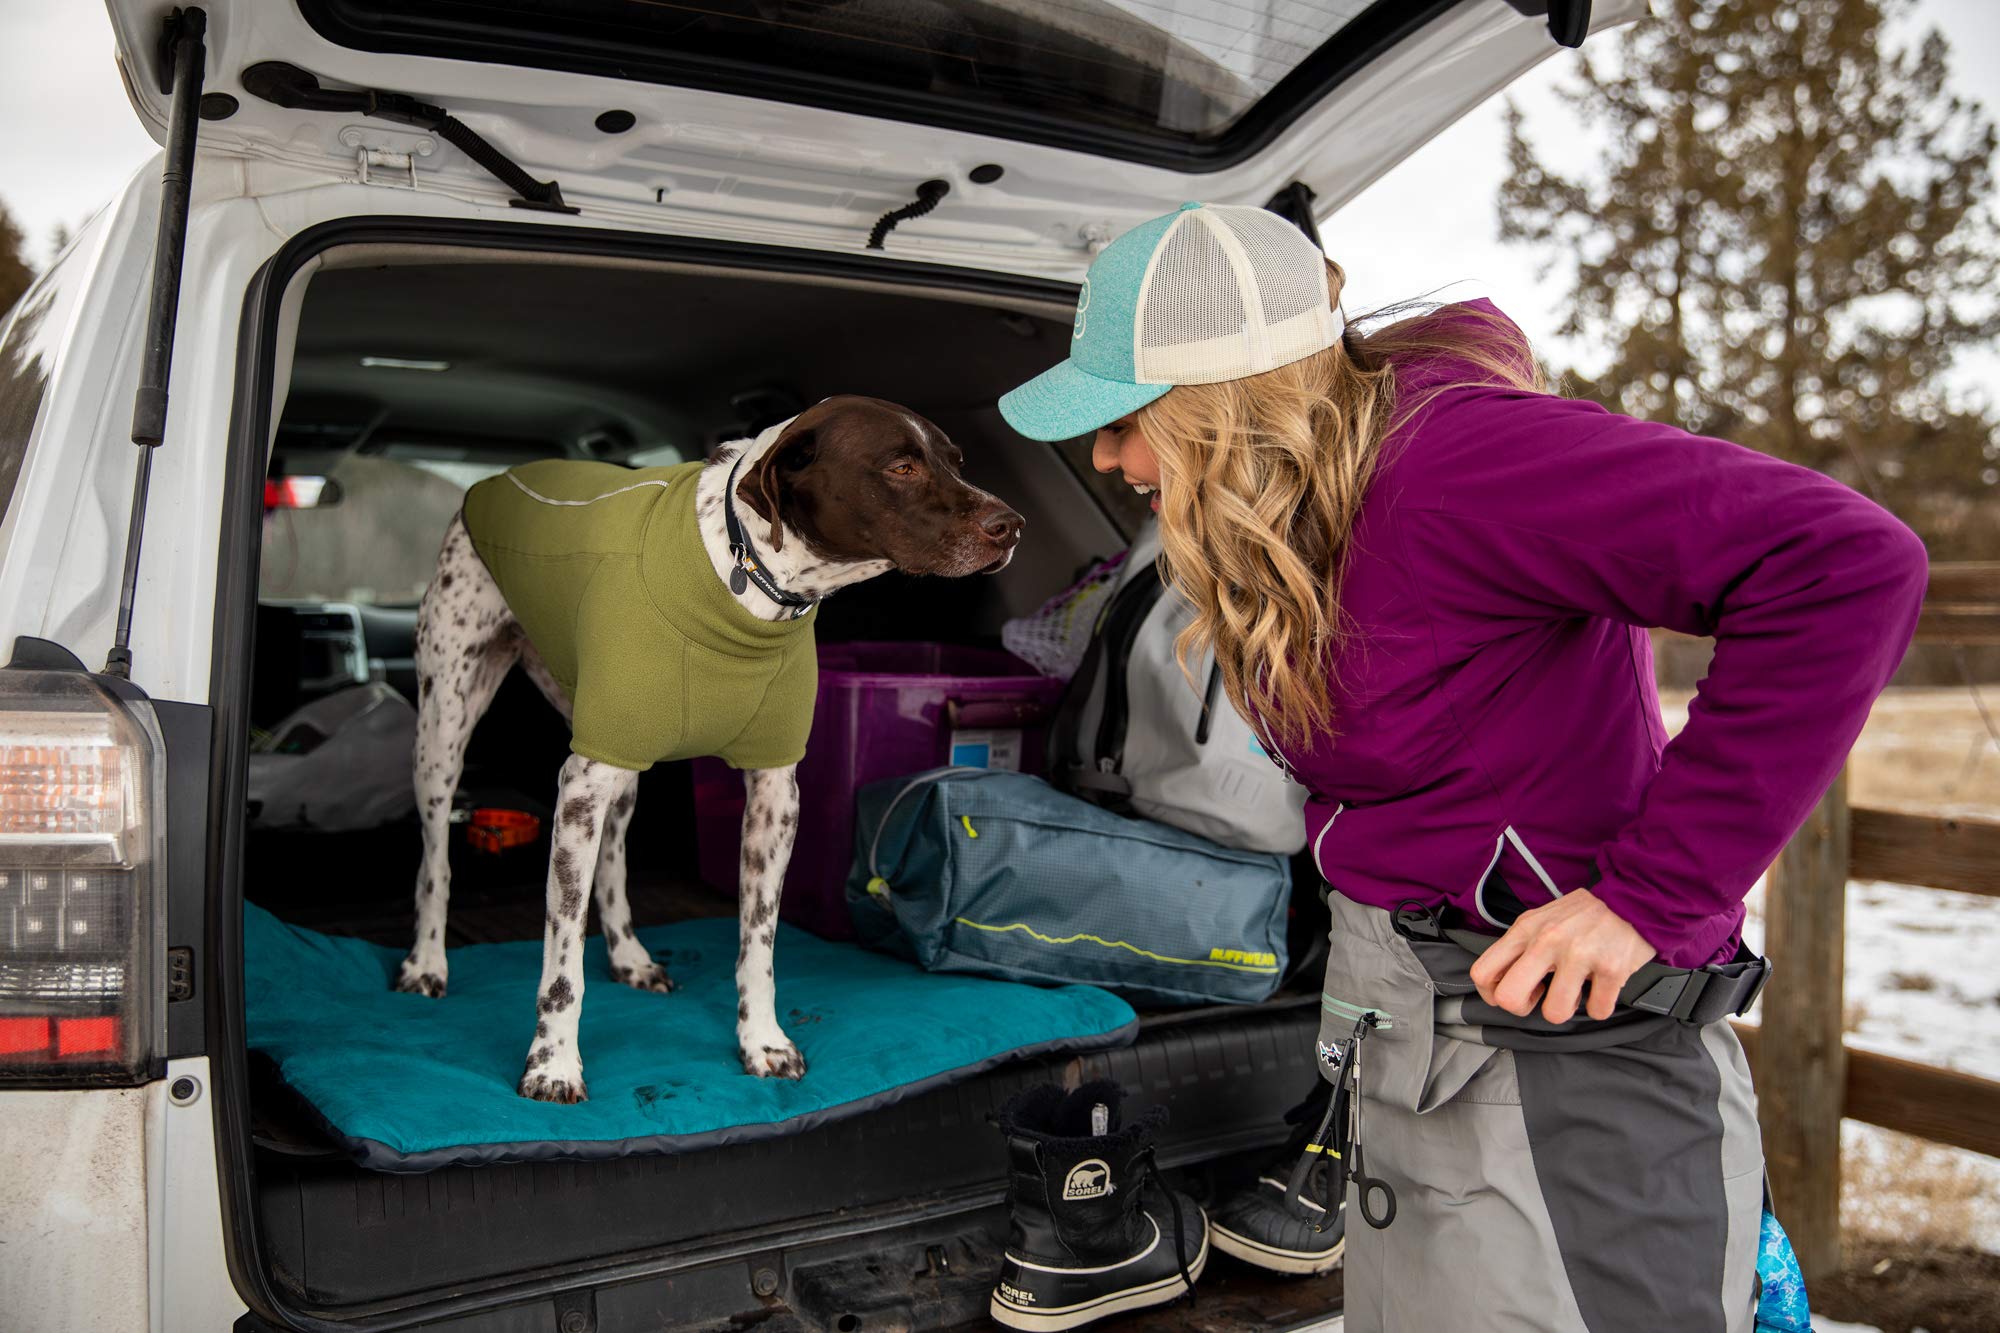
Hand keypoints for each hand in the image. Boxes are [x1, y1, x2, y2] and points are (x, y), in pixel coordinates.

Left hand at [1468, 888, 1655, 1023]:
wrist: (1631, 898)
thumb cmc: (1583, 914)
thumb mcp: (1540, 919)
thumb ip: (1520, 946)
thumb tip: (1500, 980)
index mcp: (1525, 930)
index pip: (1482, 972)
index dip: (1491, 994)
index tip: (1509, 994)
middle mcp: (1547, 941)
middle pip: (1509, 998)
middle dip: (1523, 1009)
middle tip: (1540, 997)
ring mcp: (1579, 955)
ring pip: (1554, 1013)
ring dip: (1566, 1009)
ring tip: (1575, 991)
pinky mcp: (1610, 969)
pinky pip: (1597, 1011)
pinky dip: (1600, 1006)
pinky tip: (1600, 989)